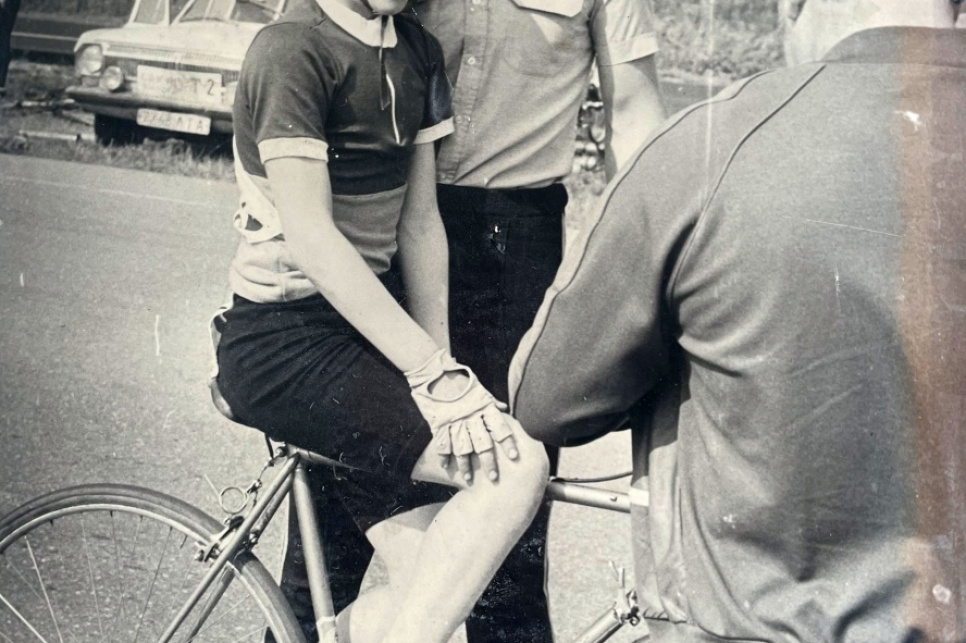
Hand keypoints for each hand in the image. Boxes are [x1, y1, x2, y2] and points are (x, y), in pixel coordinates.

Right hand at [405, 350, 518, 481]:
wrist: (435, 373)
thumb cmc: (461, 381)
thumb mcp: (480, 389)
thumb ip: (492, 402)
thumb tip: (504, 408)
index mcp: (484, 407)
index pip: (499, 427)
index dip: (507, 443)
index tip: (514, 457)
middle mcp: (471, 416)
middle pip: (482, 443)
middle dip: (488, 462)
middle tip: (493, 478)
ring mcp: (454, 421)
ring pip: (462, 448)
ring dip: (465, 465)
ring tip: (469, 478)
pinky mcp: (438, 423)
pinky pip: (442, 443)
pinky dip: (443, 456)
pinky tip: (446, 466)